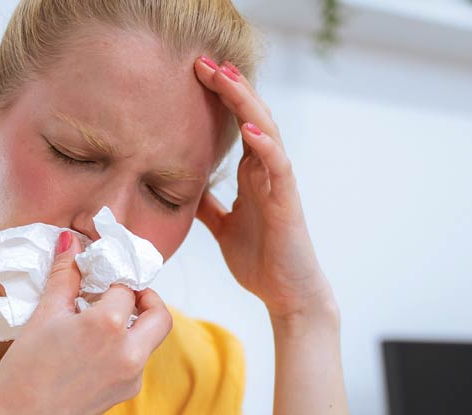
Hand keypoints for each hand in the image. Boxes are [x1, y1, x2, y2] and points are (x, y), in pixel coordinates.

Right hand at [0, 232, 172, 414]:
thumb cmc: (24, 371)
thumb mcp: (44, 316)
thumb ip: (65, 277)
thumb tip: (71, 240)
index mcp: (109, 325)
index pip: (125, 286)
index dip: (112, 275)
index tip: (100, 273)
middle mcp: (130, 351)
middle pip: (159, 314)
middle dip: (145, 299)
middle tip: (120, 294)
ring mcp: (132, 376)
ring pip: (150, 339)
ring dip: (134, 324)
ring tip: (99, 321)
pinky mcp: (127, 392)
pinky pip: (136, 360)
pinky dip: (123, 347)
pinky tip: (91, 350)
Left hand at [193, 56, 337, 321]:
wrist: (288, 295)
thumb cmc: (261, 261)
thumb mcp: (223, 227)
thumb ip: (208, 204)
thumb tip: (183, 187)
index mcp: (253, 174)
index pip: (236, 124)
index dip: (219, 97)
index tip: (194, 72)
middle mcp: (267, 171)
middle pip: (251, 116)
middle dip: (229, 87)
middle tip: (204, 61)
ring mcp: (279, 183)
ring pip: (266, 130)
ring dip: (246, 103)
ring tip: (226, 77)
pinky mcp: (288, 201)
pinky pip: (278, 165)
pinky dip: (264, 144)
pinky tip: (248, 128)